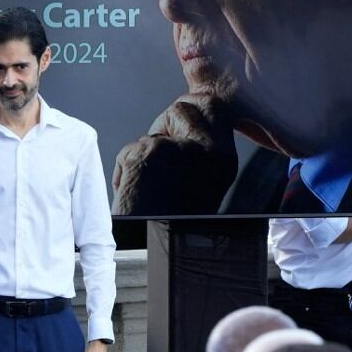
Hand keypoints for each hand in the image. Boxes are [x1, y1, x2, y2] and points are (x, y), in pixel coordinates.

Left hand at [112, 94, 237, 214]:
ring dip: (146, 148)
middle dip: (171, 117)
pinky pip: (132, 148)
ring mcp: (179, 150)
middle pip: (188, 104)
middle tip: (161, 144)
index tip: (179, 123)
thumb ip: (200, 148)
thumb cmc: (175, 219)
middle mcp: (209, 151)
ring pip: (156, 127)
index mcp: (225, 159)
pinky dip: (125, 168)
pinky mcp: (150, 154)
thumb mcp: (203, 180)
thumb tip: (185, 116)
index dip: (192, 110)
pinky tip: (134, 191)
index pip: (214, 107)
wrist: (158, 247)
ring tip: (149, 179)